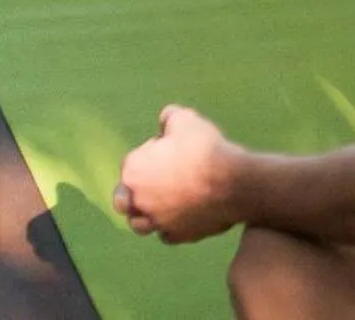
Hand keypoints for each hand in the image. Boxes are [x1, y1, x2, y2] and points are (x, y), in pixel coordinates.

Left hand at [114, 107, 241, 243]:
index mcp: (133, 171)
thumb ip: (167, 118)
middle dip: (132, 192)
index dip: (147, 157)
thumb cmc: (203, 148)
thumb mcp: (183, 119)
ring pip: (139, 225)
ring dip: (146, 215)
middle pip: (122, 201)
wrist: (232, 182)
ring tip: (162, 204)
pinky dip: (169, 227)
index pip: (129, 165)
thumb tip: (164, 123)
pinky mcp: (179, 236)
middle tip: (153, 182)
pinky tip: (180, 216)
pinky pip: (166, 235)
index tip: (167, 153)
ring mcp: (158, 222)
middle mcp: (140, 200)